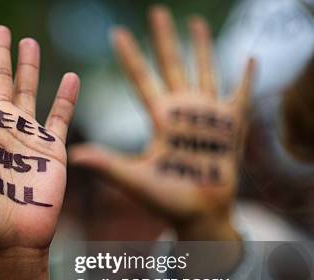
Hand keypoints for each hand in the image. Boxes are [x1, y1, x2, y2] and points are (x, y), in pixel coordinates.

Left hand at [69, 6, 253, 238]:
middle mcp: (183, 112)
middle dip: (165, 39)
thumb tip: (73, 156)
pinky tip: (249, 59)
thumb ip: (107, 164)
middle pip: (172, 66)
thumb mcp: (135, 179)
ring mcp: (208, 117)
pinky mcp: (232, 127)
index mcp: (160, 119)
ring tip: (195, 24)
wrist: (198, 215)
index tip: (117, 34)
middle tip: (155, 12)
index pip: (142, 80)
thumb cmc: (165, 200)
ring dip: (201, 49)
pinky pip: (241, 96)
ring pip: (204, 72)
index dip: (131, 57)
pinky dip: (246, 78)